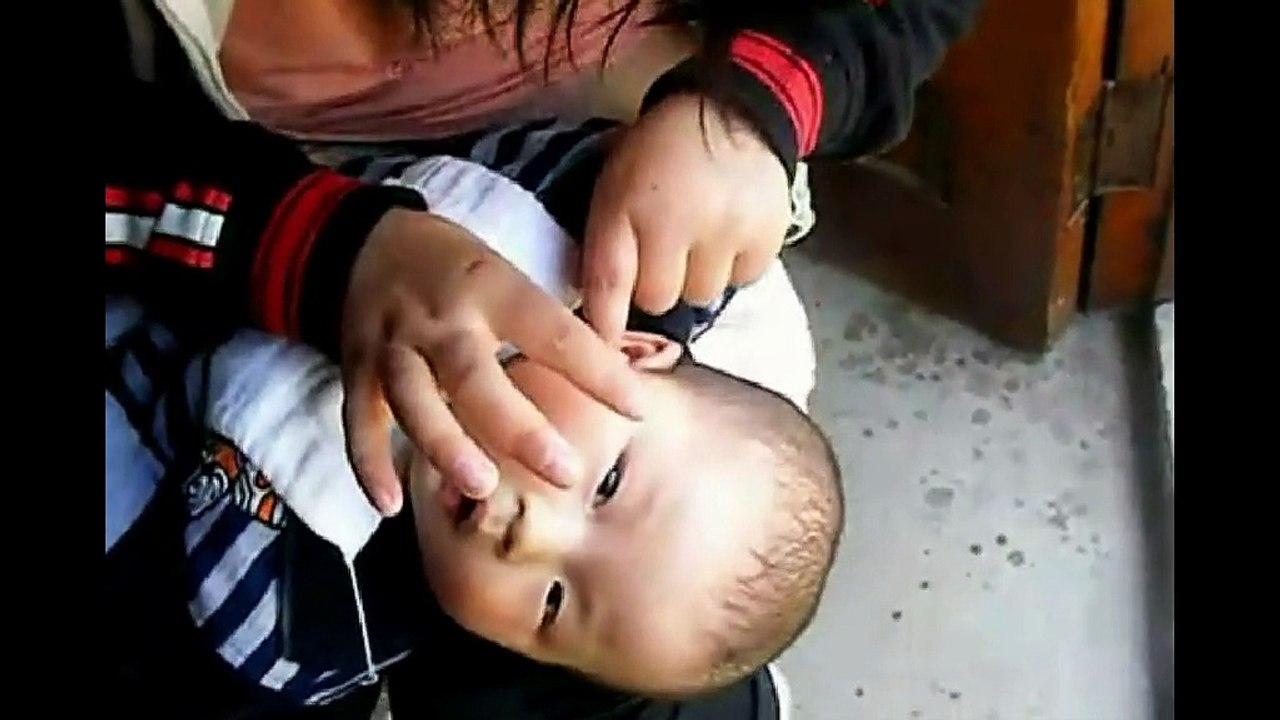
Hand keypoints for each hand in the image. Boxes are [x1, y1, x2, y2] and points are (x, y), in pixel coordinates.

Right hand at [341, 208, 644, 514]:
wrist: (367, 241)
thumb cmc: (458, 268)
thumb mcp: (507, 273)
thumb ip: (551, 321)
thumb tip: (622, 373)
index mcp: (491, 287)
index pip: (552, 332)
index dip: (596, 370)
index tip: (637, 408)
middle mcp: (441, 318)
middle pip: (474, 376)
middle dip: (518, 428)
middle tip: (563, 472)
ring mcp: (393, 345)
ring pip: (413, 401)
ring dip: (445, 446)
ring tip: (481, 488)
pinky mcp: (357, 370)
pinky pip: (358, 422)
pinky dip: (369, 465)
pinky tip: (390, 505)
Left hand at [582, 93, 791, 339]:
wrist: (735, 110)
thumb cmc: (661, 150)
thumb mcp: (615, 182)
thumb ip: (606, 240)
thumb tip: (599, 311)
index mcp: (626, 204)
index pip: (609, 282)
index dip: (603, 323)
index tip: (601, 349)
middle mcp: (676, 222)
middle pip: (658, 300)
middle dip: (656, 284)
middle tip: (663, 252)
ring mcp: (725, 231)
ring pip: (701, 296)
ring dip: (696, 277)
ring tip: (700, 238)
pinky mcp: (765, 237)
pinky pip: (741, 280)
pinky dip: (733, 264)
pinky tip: (728, 232)